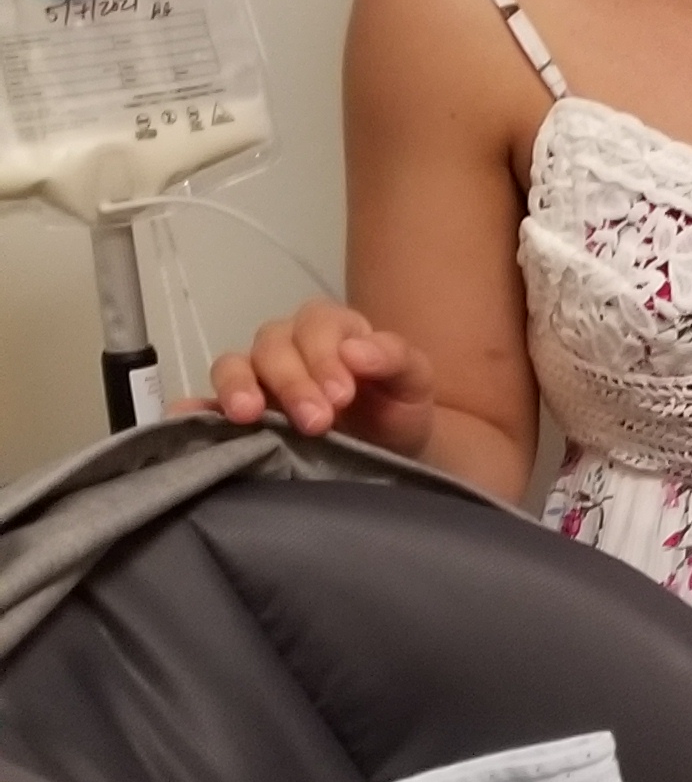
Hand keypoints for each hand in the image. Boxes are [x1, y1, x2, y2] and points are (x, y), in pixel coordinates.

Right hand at [204, 301, 436, 454]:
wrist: (387, 456)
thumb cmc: (397, 411)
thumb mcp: (414, 384)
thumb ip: (396, 358)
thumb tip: (356, 350)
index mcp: (332, 329)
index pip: (318, 324)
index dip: (325, 356)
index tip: (343, 396)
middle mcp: (288, 346)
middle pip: (272, 345)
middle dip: (292, 382)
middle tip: (317, 422)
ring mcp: (256, 378)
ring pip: (232, 364)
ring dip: (237, 387)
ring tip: (247, 416)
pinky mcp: (234, 413)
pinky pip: (203, 403)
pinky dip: (193, 409)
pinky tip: (186, 419)